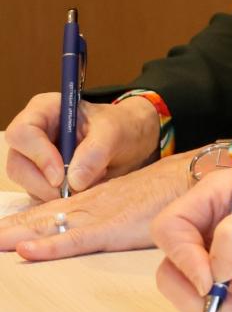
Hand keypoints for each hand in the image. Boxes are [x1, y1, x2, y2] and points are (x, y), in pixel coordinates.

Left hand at [0, 151, 192, 258]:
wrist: (193, 177)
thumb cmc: (171, 191)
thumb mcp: (138, 201)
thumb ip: (120, 213)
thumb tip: (113, 226)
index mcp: (96, 198)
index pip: (51, 211)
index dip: (24, 222)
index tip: (2, 231)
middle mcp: (91, 204)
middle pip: (42, 218)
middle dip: (11, 229)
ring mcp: (99, 215)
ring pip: (48, 227)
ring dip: (17, 236)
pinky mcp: (112, 228)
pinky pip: (74, 240)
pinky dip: (49, 247)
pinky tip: (26, 251)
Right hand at [5, 92, 159, 198]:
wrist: (132, 142)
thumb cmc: (122, 127)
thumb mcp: (115, 132)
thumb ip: (96, 151)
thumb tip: (73, 181)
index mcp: (46, 110)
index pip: (23, 132)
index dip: (38, 156)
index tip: (61, 176)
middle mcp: (34, 134)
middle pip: (18, 164)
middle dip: (43, 184)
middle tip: (73, 192)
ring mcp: (36, 159)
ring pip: (28, 185)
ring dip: (56, 194)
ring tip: (89, 182)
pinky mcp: (44, 179)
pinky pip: (41, 197)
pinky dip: (61, 201)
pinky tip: (84, 190)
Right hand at [152, 170, 231, 311]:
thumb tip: (213, 271)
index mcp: (213, 203)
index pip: (169, 228)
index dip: (182, 256)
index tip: (211, 278)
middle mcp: (207, 239)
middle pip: (171, 276)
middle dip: (210, 295)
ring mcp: (216, 276)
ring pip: (196, 305)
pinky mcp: (229, 305)